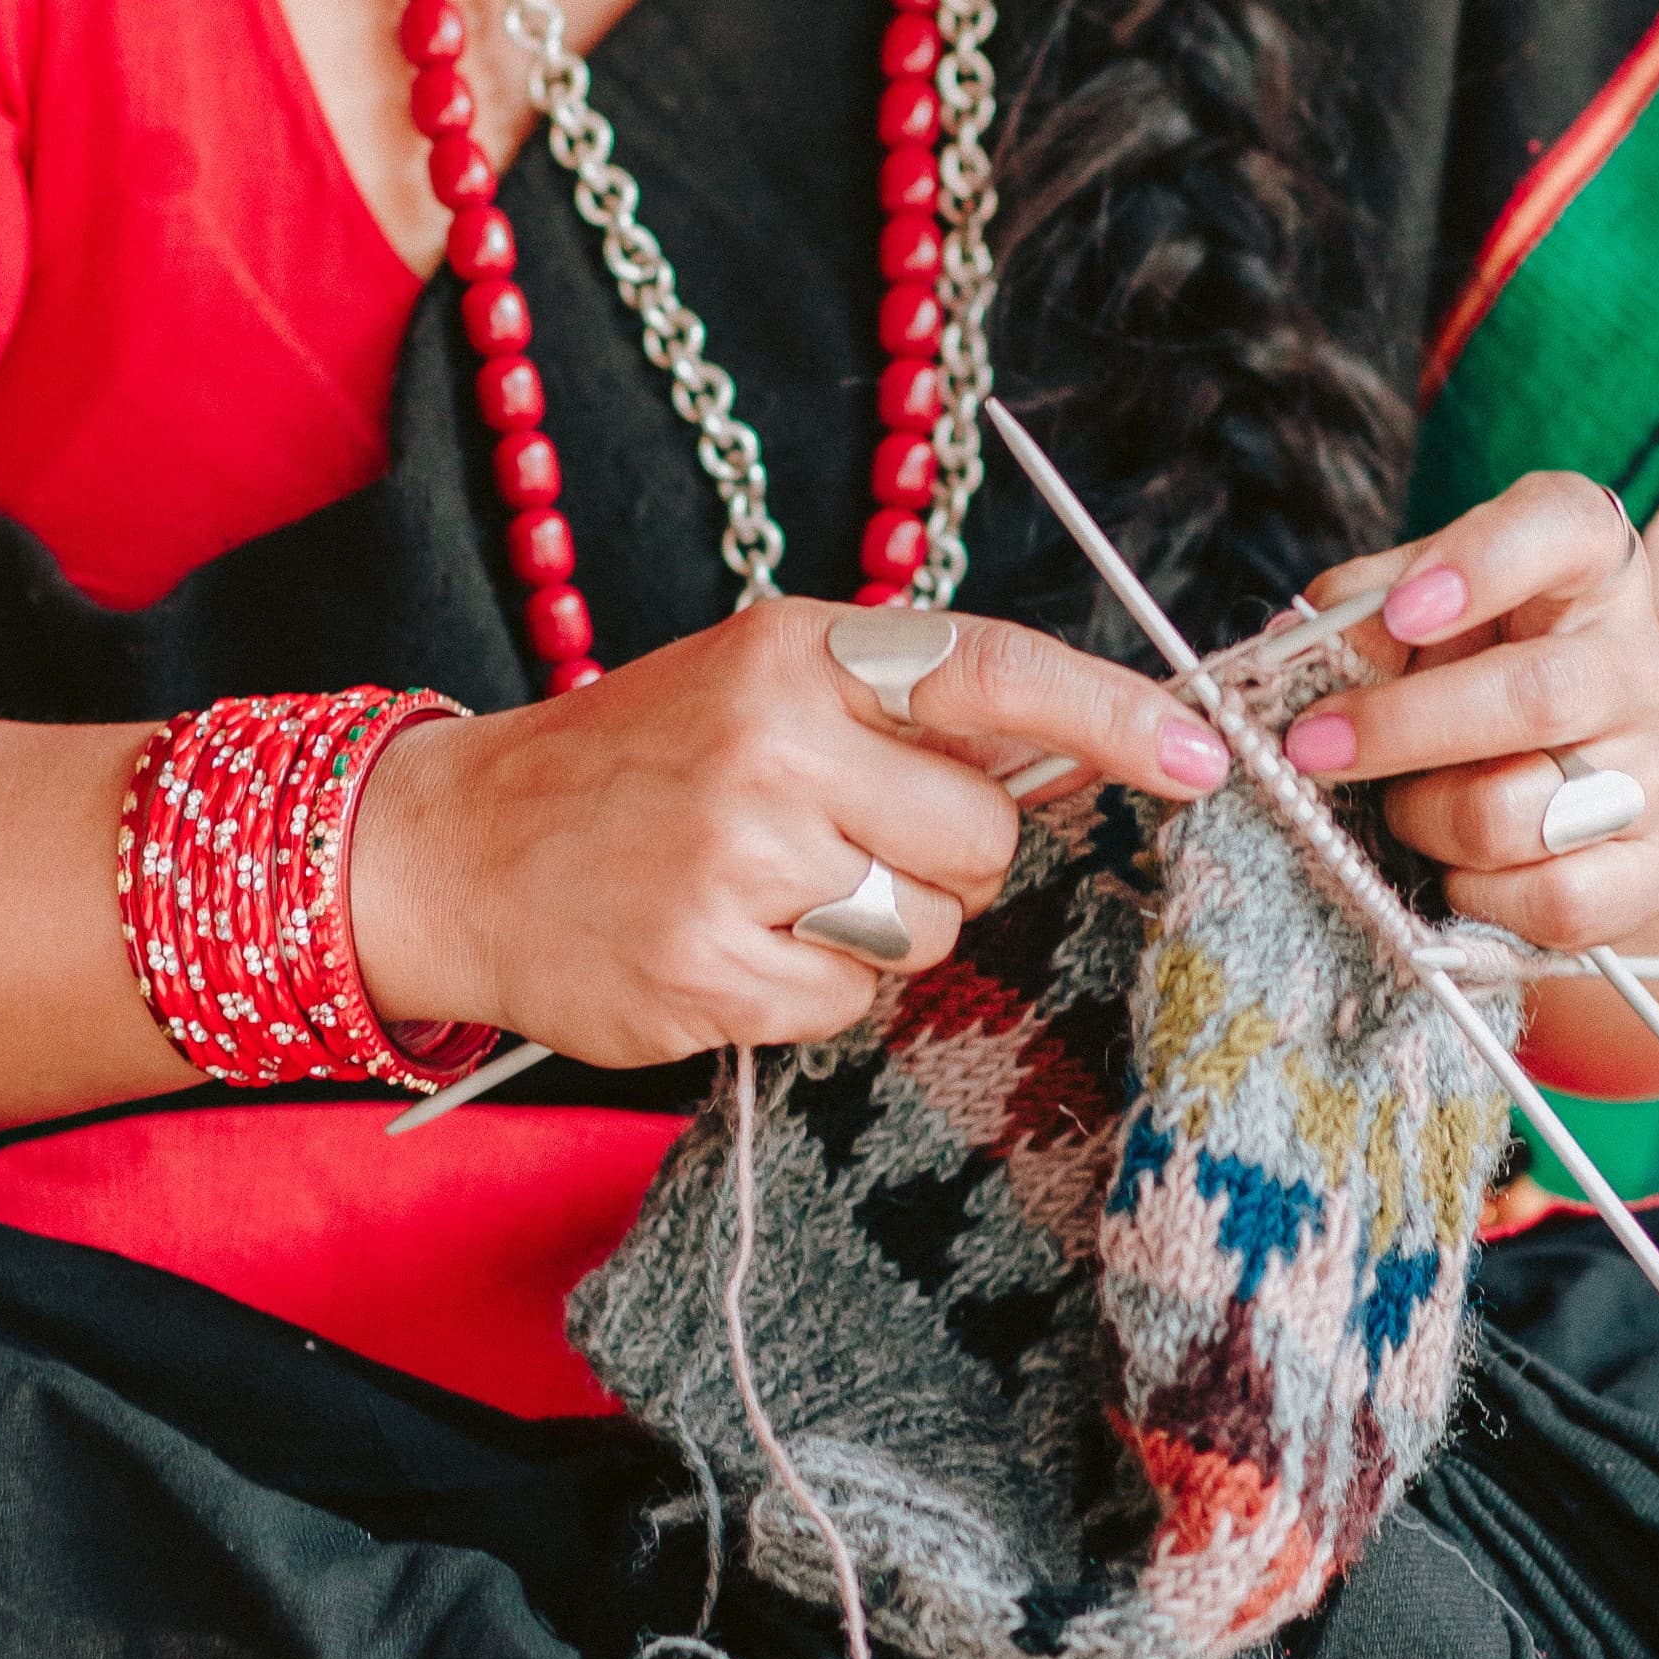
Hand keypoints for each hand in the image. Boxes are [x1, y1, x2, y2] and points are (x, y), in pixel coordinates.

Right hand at [348, 599, 1233, 1065]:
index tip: (1203, 758)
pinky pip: (848, 1007)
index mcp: (797, 652)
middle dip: (940, 862)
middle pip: (979, 841)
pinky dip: (809, 993)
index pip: (992, 673)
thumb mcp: (762, 684)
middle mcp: (773, 745)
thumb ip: (909, 711)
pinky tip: (731, 948)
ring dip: (876, 934)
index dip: (1110, 719)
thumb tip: (1090, 755)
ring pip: (924, 934)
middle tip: (840, 846)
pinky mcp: (710, 973)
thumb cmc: (635, 766)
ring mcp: (737, 864)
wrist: (456, 850)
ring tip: (771, 895)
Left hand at [1280, 471, 1658, 950]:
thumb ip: (1354, 613)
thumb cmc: (1460, 670)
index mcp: (1589, 566)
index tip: (1402, 609)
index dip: (1486, 563)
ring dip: (1425, 819)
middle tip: (1313, 746)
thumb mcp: (1405, 616)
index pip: (1570, 528)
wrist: (1553, 768)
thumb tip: (1293, 646)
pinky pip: (1559, 901)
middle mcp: (1641, 662)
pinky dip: (1477, 895)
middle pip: (1541, 696)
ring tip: (1401, 808)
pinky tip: (1453, 872)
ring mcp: (1657, 769)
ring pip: (1521, 814)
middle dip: (1403, 728)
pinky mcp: (1657, 864)